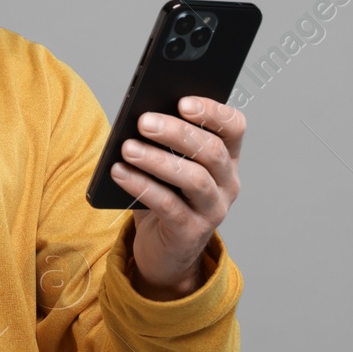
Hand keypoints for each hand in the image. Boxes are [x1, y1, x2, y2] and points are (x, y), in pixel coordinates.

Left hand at [110, 96, 245, 298]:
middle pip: (211, 151)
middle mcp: (227, 182)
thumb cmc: (165, 195)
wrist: (163, 250)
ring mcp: (213, 210)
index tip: (183, 101)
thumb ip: (161, 141)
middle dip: (176, 133)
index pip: (233, 127)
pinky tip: (119, 172)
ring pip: (193, 179)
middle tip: (143, 121)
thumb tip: (137, 115)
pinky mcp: (191, 232)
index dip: (212, 112)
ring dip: (157, 160)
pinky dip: (142, 186)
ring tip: (127, 147)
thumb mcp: (166, 165)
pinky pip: (168, 205)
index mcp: (226, 157)